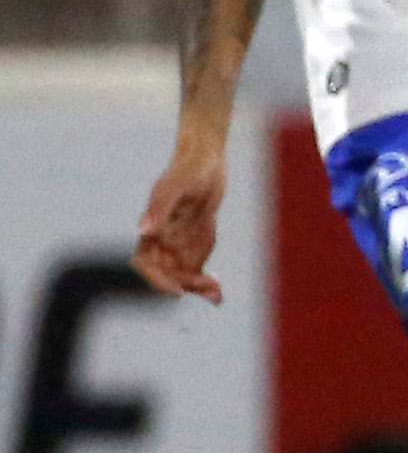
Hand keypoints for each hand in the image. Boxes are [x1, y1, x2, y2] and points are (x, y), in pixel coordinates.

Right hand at [133, 142, 227, 303]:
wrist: (207, 160)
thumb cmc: (188, 170)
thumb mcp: (174, 187)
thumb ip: (159, 209)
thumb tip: (143, 231)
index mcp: (153, 228)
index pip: (145, 263)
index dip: (156, 280)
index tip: (176, 290)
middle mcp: (163, 239)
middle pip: (167, 273)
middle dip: (185, 284)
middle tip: (211, 287)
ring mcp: (180, 241)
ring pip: (183, 274)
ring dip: (196, 287)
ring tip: (217, 292)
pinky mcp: (196, 239)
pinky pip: (198, 266)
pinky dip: (205, 280)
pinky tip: (218, 291)